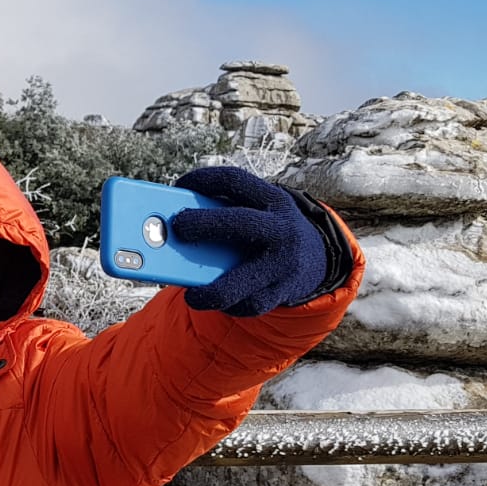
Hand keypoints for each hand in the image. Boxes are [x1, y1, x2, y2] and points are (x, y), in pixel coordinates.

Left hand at [169, 167, 329, 316]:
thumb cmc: (266, 230)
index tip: (178, 186)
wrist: (314, 258)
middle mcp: (282, 228)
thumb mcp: (257, 210)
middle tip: (177, 229)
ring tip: (191, 295)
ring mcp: (284, 262)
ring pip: (245, 278)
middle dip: (204, 224)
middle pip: (240, 222)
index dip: (203, 180)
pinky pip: (249, 303)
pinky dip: (228, 305)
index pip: (234, 181)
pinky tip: (213, 299)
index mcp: (272, 200)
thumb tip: (172, 223)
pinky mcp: (283, 290)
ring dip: (213, 289)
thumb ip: (224, 210)